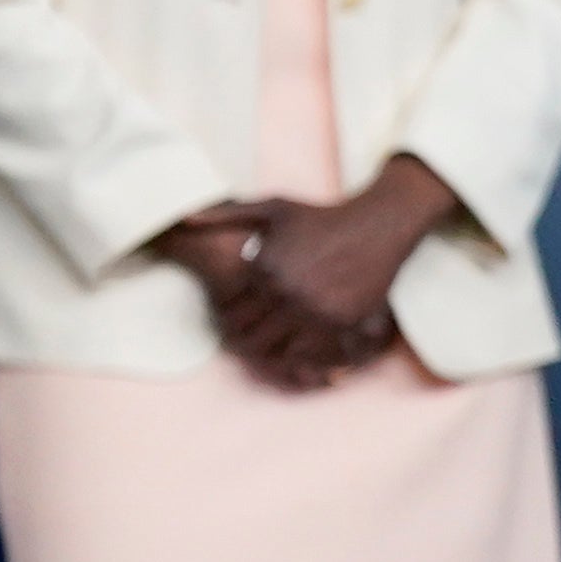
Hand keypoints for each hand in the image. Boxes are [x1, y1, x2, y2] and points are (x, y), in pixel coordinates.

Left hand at [164, 156, 453, 391]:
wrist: (376, 225)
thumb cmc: (320, 216)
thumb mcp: (272, 207)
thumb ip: (226, 214)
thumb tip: (184, 219)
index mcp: (264, 269)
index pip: (228, 312)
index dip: (223, 321)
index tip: (227, 323)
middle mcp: (287, 292)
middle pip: (248, 337)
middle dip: (241, 343)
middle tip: (243, 344)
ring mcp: (314, 310)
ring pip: (276, 351)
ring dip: (269, 354)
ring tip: (268, 348)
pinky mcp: (340, 322)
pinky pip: (309, 352)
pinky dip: (299, 355)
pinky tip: (297, 346)